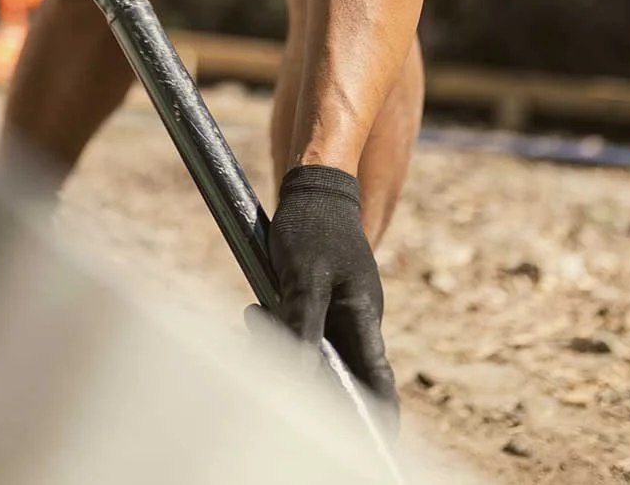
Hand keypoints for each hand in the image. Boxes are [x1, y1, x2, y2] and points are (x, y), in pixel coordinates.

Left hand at [269, 165, 397, 410]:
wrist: (312, 183)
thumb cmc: (312, 225)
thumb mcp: (305, 275)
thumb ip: (304, 324)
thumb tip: (303, 376)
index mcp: (363, 318)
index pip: (379, 383)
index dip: (375, 419)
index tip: (368, 445)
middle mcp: (356, 319)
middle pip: (339, 373)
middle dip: (306, 383)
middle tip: (267, 374)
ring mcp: (339, 309)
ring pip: (314, 350)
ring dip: (284, 350)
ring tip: (250, 325)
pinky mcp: (320, 299)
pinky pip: (302, 329)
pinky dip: (279, 330)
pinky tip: (253, 316)